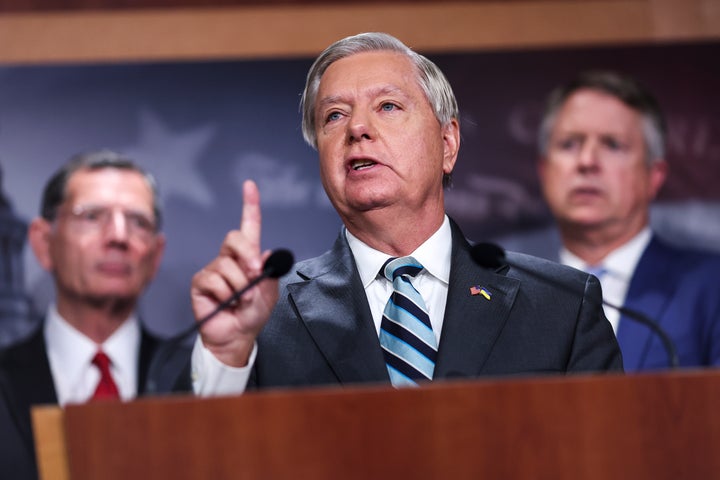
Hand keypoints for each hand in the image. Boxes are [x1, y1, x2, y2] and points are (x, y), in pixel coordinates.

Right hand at [190, 180, 278, 366]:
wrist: (236, 336)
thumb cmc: (252, 314)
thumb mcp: (269, 294)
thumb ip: (270, 274)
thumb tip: (267, 253)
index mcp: (248, 257)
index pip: (248, 226)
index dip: (249, 205)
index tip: (249, 185)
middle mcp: (229, 259)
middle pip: (234, 238)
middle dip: (247, 253)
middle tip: (255, 273)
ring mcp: (213, 269)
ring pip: (227, 265)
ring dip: (240, 285)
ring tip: (242, 300)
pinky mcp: (200, 283)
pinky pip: (214, 280)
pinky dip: (225, 293)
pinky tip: (227, 303)